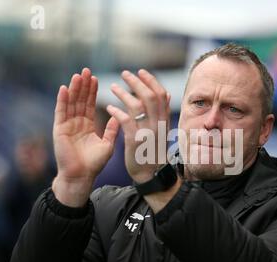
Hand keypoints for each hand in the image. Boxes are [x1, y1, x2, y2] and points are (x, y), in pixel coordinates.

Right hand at [52, 68, 119, 206]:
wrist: (81, 176)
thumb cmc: (94, 164)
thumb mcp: (107, 144)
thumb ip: (112, 130)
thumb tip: (119, 116)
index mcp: (87, 126)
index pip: (90, 104)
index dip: (92, 92)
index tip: (96, 78)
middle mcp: (76, 123)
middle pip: (80, 100)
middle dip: (83, 86)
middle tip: (87, 70)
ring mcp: (67, 125)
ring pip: (70, 103)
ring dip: (74, 89)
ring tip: (78, 75)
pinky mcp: (59, 129)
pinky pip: (61, 112)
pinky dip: (62, 100)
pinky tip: (64, 88)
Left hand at [107, 69, 169, 183]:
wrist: (152, 175)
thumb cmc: (154, 151)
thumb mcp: (162, 130)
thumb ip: (163, 112)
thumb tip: (167, 94)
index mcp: (165, 120)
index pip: (161, 94)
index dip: (151, 80)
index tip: (141, 72)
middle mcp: (158, 124)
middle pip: (150, 96)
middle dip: (136, 82)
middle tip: (124, 74)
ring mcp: (148, 132)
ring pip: (137, 106)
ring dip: (123, 93)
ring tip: (112, 87)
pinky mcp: (136, 141)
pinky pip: (125, 121)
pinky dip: (116, 111)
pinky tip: (109, 108)